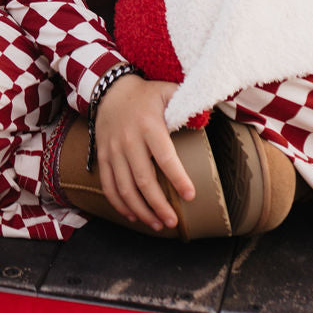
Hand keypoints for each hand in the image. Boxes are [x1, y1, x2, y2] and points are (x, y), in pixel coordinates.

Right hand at [94, 75, 195, 231]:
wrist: (109, 89)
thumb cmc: (145, 94)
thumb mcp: (167, 91)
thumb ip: (188, 101)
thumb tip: (210, 112)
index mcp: (148, 125)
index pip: (164, 157)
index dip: (177, 178)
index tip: (190, 195)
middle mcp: (129, 140)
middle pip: (144, 179)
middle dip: (159, 205)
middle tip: (173, 221)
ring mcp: (113, 150)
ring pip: (125, 187)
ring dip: (141, 210)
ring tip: (157, 224)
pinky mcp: (103, 156)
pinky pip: (108, 185)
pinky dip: (119, 204)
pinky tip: (133, 215)